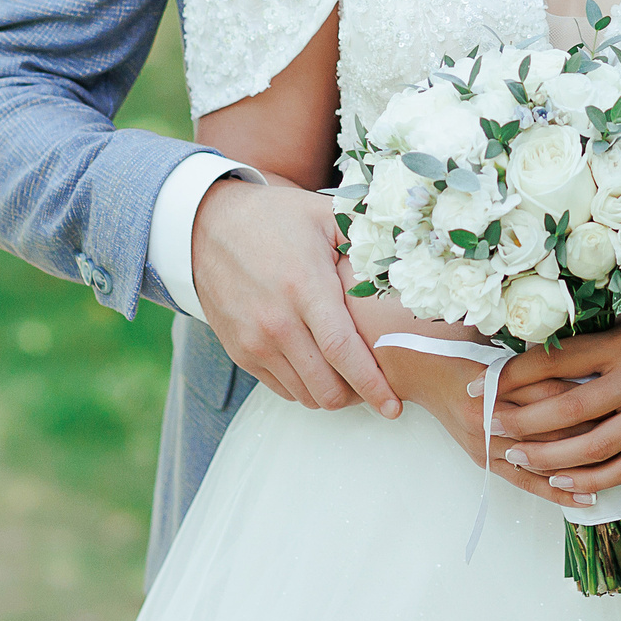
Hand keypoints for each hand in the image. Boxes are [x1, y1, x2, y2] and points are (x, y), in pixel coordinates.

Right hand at [191, 175, 397, 414]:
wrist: (208, 225)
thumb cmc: (277, 218)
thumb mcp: (325, 214)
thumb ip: (368, 238)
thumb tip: (412, 256)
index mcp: (305, 287)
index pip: (344, 351)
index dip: (372, 384)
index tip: (394, 406)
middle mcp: (277, 321)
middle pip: (326, 386)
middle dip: (358, 397)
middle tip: (377, 390)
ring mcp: (254, 340)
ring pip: (304, 394)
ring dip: (332, 395)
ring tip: (349, 378)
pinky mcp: (240, 351)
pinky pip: (281, 388)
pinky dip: (304, 387)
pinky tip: (319, 369)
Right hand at [370, 328, 587, 511]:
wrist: (419, 371)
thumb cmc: (460, 349)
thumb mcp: (498, 342)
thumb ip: (539, 356)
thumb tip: (592, 362)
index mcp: (497, 381)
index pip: (553, 392)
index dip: (591, 395)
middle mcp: (490, 416)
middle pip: (553, 428)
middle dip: (595, 430)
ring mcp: (486, 443)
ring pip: (544, 458)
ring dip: (582, 464)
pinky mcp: (484, 461)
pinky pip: (526, 483)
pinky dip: (557, 491)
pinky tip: (587, 499)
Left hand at [484, 295, 620, 498]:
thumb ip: (594, 333)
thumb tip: (532, 343)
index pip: (558, 361)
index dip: (514, 375)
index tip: (483, 385)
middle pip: (570, 410)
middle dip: (523, 422)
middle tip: (490, 426)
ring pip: (594, 447)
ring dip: (550, 458)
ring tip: (517, 457)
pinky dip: (592, 480)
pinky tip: (563, 483)